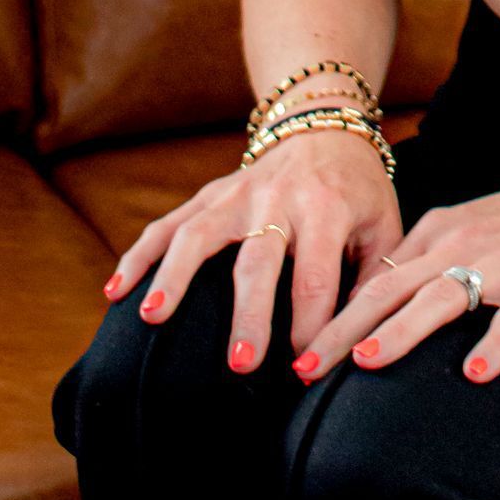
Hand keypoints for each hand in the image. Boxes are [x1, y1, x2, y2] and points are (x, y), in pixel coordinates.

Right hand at [100, 125, 400, 374]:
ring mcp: (237, 192)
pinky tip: (116, 289)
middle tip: (240, 364)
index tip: (303, 372)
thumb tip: (356, 344)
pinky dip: (140, 253)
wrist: (326, 128)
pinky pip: (168, 221)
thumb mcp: (384, 227)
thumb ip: (372, 280)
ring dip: (176, 275)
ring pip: (200, 233)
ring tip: (154, 319)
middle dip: (249, 313)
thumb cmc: (359, 192)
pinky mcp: (210, 192)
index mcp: (327, 207)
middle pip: (259, 260)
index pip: (315, 277)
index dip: (310, 327)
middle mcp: (278, 197)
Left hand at [293, 146, 499, 386]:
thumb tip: (389, 297)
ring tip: (368, 363)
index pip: (379, 276)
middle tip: (306, 367)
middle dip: (346, 329)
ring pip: (442, 296)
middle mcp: (464, 241)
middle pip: (394, 288)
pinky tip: (477, 375)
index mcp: (444, 228)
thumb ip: (436, 256)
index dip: (338, 313)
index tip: (304, 348)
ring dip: (402, 331)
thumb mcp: (479, 226)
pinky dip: (495, 344)